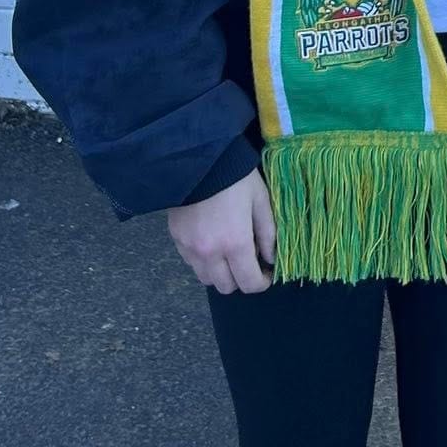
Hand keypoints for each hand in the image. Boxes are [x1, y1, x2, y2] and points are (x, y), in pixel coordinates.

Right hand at [167, 168, 276, 293]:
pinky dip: (203, 260)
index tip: (267, 274)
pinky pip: (191, 262)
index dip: (261, 283)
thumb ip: (268, 234)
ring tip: (228, 251)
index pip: (248, 283)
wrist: (199, 159)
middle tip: (248, 261)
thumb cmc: (237, 178)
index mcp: (235, 244)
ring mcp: (189, 248)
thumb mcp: (261, 201)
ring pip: (206, 278)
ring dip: (220, 272)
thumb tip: (271, 259)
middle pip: (225, 286)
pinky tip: (211, 241)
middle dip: (240, 279)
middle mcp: (210, 253)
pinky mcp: (176, 239)